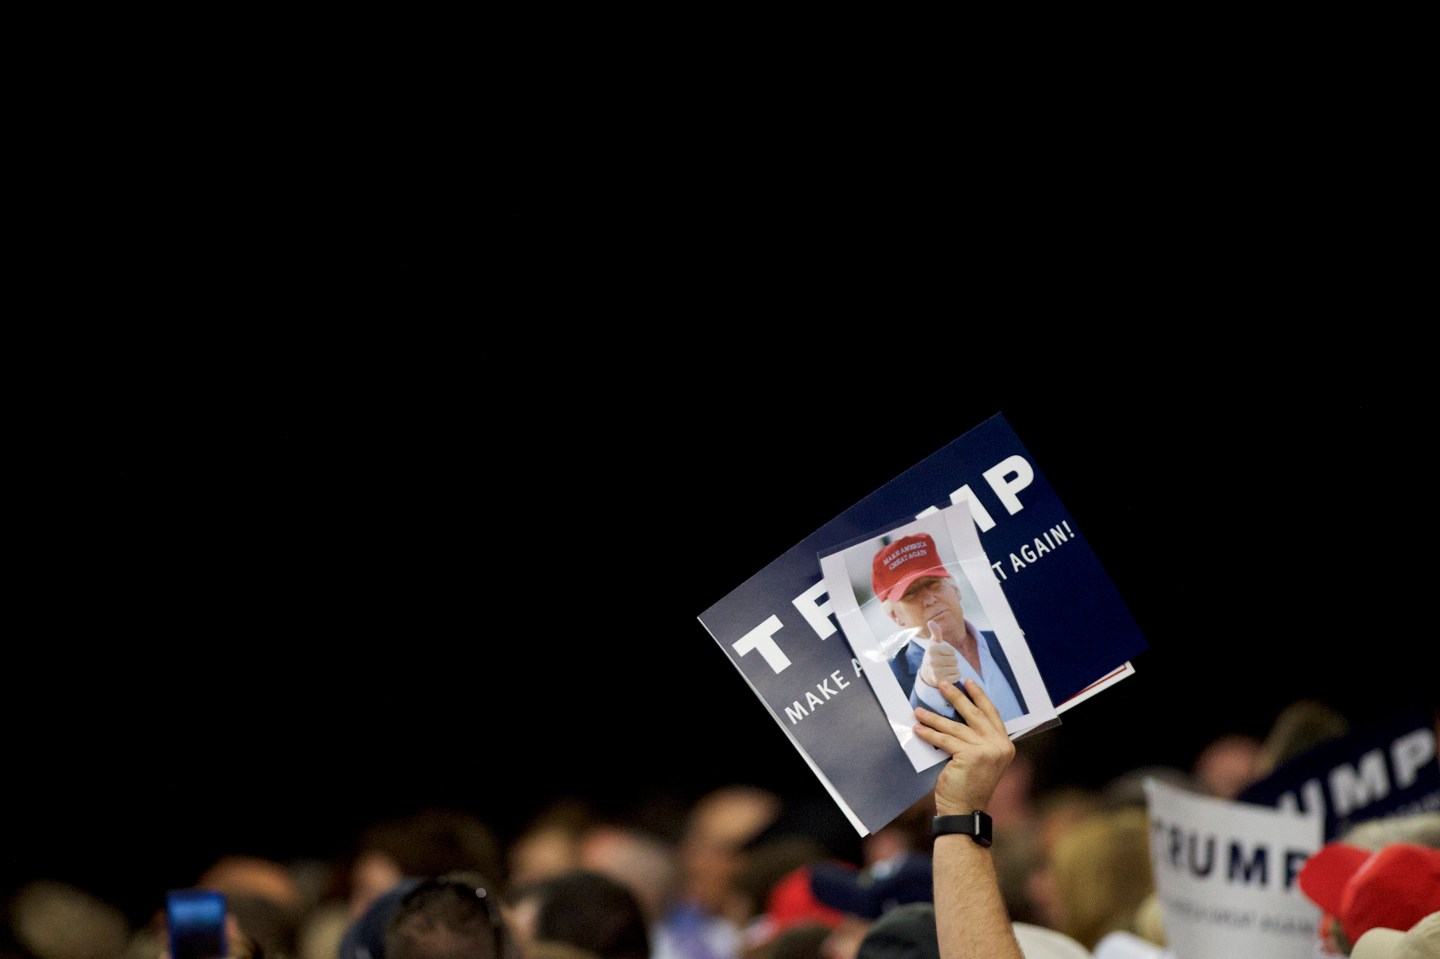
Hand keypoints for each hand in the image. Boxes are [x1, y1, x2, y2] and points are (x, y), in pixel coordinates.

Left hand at [913, 678, 1015, 814]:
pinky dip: (929, 733)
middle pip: (974, 714)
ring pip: (954, 728)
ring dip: (934, 718)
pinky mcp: (970, 755)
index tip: (968, 682)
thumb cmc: (970, 786)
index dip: (979, 697)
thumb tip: (957, 716)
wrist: (965, 811)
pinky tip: (918, 728)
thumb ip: (978, 739)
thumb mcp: (982, 759)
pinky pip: (944, 740)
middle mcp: (1000, 746)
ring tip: (919, 710)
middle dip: (956, 697)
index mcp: (1005, 745)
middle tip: (942, 683)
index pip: (992, 714)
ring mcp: (986, 750)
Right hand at [918, 624, 960, 687]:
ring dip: (953, 669)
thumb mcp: (934, 644)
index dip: (950, 653)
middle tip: (944, 663)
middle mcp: (932, 660)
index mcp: (931, 649)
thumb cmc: (933, 656)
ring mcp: (935, 671)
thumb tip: (931, 621)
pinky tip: (947, 676)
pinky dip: (955, 677)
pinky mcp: (940, 681)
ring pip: (956, 668)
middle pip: (955, 660)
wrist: (926, 674)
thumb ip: (935, 632)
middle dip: (952, 662)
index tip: (942, 655)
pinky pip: (957, 676)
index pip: (952, 651)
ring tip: (945, 669)